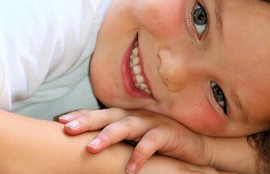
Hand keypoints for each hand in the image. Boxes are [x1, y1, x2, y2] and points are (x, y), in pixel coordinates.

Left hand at [59, 108, 212, 173]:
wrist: (195, 144)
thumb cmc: (162, 142)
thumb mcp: (138, 138)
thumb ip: (120, 139)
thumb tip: (92, 146)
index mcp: (129, 116)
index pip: (102, 114)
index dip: (83, 114)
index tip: (62, 120)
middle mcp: (138, 116)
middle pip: (110, 115)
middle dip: (89, 121)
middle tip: (68, 129)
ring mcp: (153, 123)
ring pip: (128, 126)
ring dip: (109, 135)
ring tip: (91, 148)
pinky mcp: (168, 133)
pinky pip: (151, 142)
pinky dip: (140, 154)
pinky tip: (129, 168)